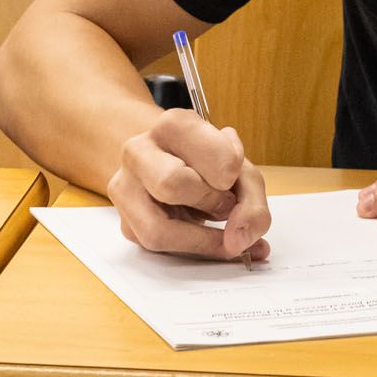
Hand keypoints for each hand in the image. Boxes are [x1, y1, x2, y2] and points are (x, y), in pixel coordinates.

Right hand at [108, 107, 269, 261]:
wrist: (170, 165)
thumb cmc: (207, 164)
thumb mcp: (239, 169)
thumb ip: (251, 199)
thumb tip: (240, 239)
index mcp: (173, 126)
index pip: (214, 154)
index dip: (232, 173)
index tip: (232, 177)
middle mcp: (139, 151)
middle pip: (172, 184)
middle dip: (209, 203)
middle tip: (223, 203)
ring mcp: (125, 188)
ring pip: (157, 230)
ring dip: (199, 237)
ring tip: (213, 225)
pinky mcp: (125, 223)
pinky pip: (158, 249)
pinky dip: (192, 250)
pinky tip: (205, 239)